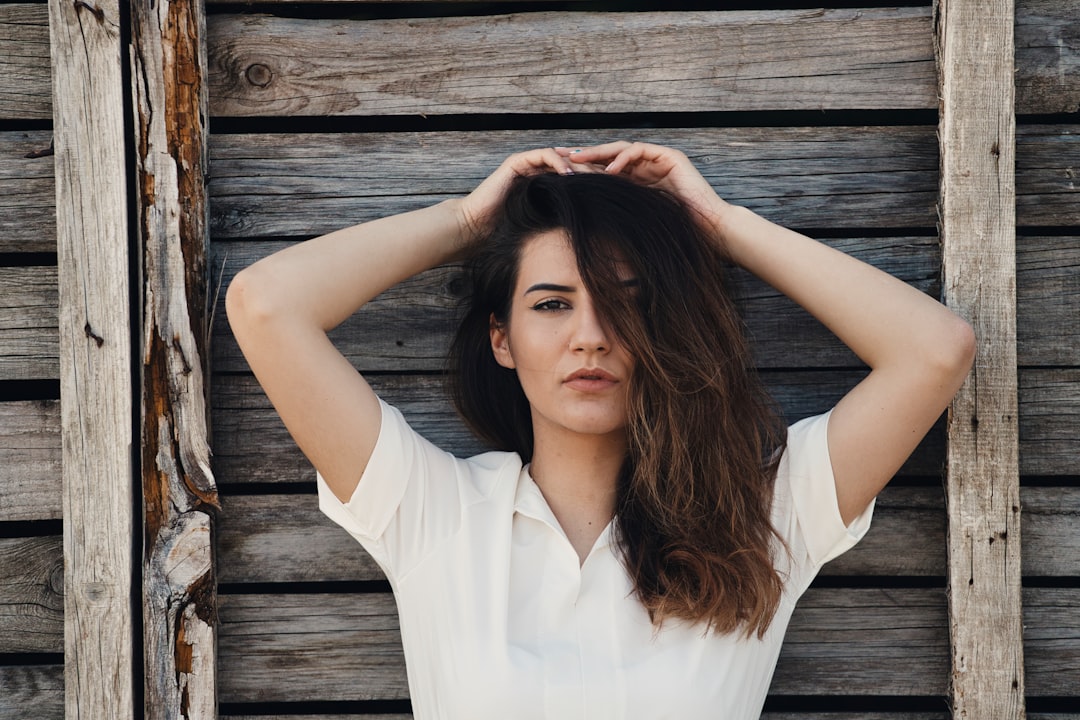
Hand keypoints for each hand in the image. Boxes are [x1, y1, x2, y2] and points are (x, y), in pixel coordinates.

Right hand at [455, 148, 598, 245]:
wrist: (476, 228)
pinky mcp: (517, 162)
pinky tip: (570, 175)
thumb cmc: (506, 232)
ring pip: (561, 157)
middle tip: (611, 178)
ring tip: (595, 176)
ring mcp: (527, 164)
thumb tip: (590, 233)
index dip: (593, 182)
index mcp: (545, 185)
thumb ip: (562, 221)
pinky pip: (543, 156)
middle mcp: (537, 171)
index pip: (575, 178)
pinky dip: (559, 162)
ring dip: (579, 165)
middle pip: (572, 164)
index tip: (612, 191)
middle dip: (591, 170)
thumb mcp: (544, 226)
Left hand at [555, 142, 733, 232]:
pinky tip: (607, 172)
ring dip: (598, 153)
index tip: (558, 172)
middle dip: (583, 154)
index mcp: (637, 181)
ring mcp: (659, 159)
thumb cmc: (675, 232)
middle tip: (557, 154)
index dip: (583, 170)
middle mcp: (646, 167)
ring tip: (576, 159)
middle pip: (609, 155)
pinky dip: (622, 159)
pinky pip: (640, 151)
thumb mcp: (635, 221)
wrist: (708, 230)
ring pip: (621, 149)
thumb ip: (615, 213)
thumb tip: (583, 218)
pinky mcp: (670, 156)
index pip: (605, 170)